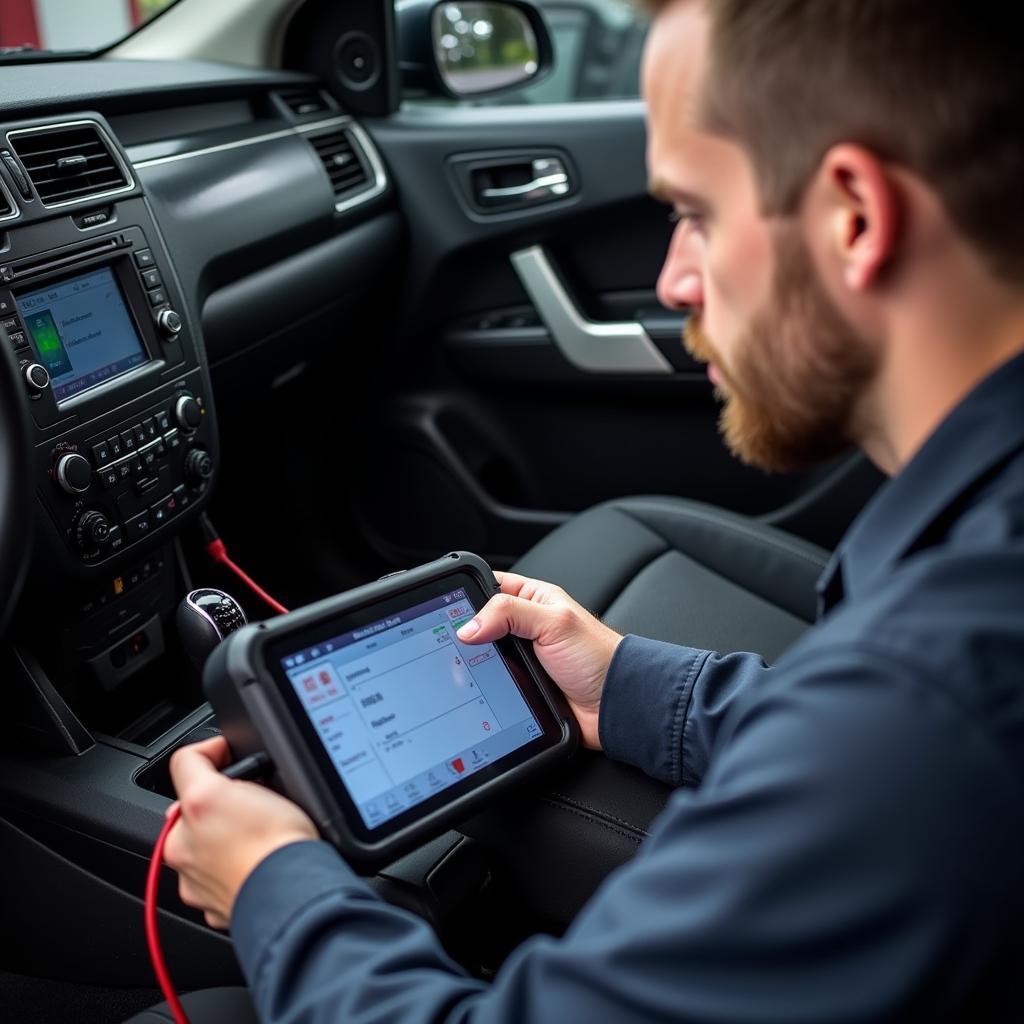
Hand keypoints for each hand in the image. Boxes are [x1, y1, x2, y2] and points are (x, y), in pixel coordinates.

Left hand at [164, 736, 317, 927]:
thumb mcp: (263, 781)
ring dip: (224, 838)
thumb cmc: (281, 845)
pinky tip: (257, 862)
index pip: (187, 762)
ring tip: (259, 837)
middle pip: (195, 810)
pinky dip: (232, 868)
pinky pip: (216, 877)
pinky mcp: (210, 905)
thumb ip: (239, 770)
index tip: (231, 753)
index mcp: (192, 811)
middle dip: (220, 804)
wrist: (294, 898)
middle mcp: (184, 846)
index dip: (215, 751)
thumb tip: (231, 766)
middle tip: (252, 804)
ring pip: (205, 845)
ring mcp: (195, 879)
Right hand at [456, 572, 622, 748]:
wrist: (615, 704)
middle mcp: (524, 627)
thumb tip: (469, 625)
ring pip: (482, 658)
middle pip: (480, 626)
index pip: (488, 587)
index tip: (447, 608)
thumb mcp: (554, 622)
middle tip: (459, 644)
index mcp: (533, 600)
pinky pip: (492, 684)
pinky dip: (485, 688)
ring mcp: (521, 658)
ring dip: (476, 666)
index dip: (467, 595)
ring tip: (469, 670)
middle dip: (469, 636)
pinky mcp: (520, 686)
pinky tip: (480, 691)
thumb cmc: (599, 657)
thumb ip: (510, 613)